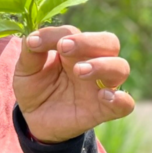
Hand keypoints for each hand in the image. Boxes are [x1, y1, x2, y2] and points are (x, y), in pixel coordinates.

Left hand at [13, 25, 134, 141]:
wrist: (36, 120)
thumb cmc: (35, 88)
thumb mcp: (25, 69)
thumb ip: (31, 53)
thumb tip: (33, 39)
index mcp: (75, 49)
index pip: (75, 32)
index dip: (57, 34)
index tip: (36, 43)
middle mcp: (93, 63)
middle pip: (109, 42)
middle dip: (89, 41)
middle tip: (64, 48)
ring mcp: (100, 86)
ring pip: (121, 68)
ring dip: (102, 65)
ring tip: (79, 72)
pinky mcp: (103, 110)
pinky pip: (125, 105)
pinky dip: (121, 99)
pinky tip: (104, 96)